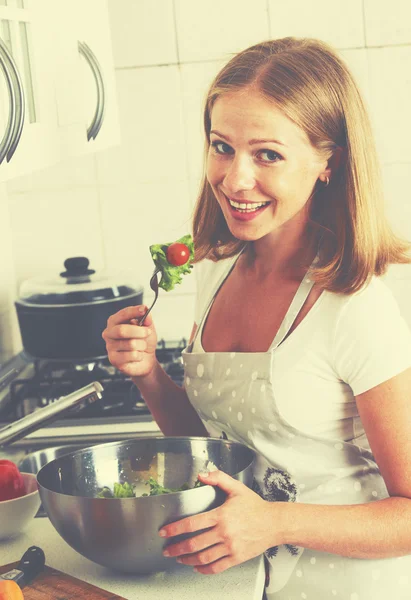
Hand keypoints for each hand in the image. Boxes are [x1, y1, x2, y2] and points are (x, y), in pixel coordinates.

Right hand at [102, 305, 157, 377]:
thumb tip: (146, 313)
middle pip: (121, 330)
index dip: (133, 311)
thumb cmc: (143, 341)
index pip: (123, 314)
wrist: (145, 360)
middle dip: (139, 331)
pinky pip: (131, 355)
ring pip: (130, 344)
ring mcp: (110, 347)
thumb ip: (147, 320)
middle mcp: (109, 333)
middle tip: (147, 332)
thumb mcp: (148, 328)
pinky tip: (137, 355)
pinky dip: (140, 355)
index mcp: (115, 322)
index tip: (143, 309)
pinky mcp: (114, 359)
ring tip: (141, 346)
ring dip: (142, 345)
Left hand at [159, 470, 279, 573]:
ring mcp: (230, 547)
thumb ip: (218, 479)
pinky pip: (216, 567)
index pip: (192, 524)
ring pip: (203, 558)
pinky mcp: (236, 558)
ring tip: (179, 558)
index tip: (164, 532)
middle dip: (177, 548)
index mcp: (221, 515)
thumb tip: (202, 475)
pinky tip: (197, 566)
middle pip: (194, 544)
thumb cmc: (255, 506)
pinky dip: (203, 569)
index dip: (175, 529)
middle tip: (167, 550)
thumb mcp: (236, 488)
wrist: (274, 523)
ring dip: (187, 560)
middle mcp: (224, 533)